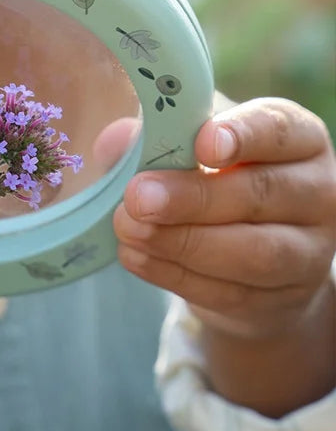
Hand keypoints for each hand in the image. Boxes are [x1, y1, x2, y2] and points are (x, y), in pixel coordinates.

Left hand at [113, 98, 335, 338]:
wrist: (247, 252)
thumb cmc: (214, 177)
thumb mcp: (188, 144)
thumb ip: (153, 137)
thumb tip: (115, 141)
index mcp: (298, 138)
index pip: (279, 130)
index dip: (243, 135)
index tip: (201, 143)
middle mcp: (316, 193)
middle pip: (262, 193)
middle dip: (194, 197)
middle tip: (138, 197)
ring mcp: (306, 252)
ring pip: (253, 252)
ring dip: (182, 241)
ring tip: (128, 227)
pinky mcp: (279, 299)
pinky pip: (228, 291)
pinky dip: (173, 274)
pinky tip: (134, 255)